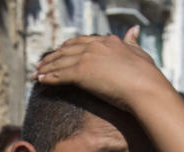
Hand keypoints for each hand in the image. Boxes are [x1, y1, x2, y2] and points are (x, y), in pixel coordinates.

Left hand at [33, 28, 164, 112]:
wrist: (146, 88)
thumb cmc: (147, 76)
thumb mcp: (140, 53)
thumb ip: (132, 42)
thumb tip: (133, 30)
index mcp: (108, 42)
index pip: (82, 41)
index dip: (69, 48)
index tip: (60, 52)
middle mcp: (95, 46)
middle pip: (67, 50)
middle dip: (53, 57)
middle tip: (42, 64)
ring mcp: (87, 58)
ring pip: (60, 62)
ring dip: (46, 68)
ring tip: (36, 74)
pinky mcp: (81, 73)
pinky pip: (60, 75)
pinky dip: (48, 78)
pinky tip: (40, 81)